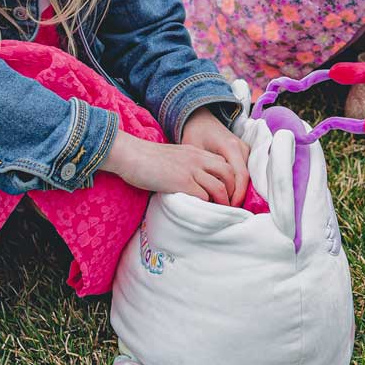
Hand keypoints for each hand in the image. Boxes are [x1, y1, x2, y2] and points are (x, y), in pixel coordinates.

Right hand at [103, 130, 234, 202]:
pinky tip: (204, 212)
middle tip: (230, 205)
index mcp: (197, 152)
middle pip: (229, 173)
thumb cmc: (147, 159)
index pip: (224, 163)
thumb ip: (188, 166)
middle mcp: (198, 159)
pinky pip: (204, 196)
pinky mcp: (182, 182)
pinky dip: (207, 206)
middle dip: (233, 191)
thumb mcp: (175, 157)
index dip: (230, 179)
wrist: (131, 155)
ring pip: (220, 187)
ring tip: (221, 212)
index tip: (228, 192)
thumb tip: (194, 183)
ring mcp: (191, 170)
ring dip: (223, 202)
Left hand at [180, 108, 250, 204]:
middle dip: (238, 195)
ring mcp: (245, 149)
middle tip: (227, 210)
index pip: (240, 175)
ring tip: (227, 204)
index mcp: (230, 146)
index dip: (236, 194)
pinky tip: (229, 193)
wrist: (201, 118)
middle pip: (246, 177)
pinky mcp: (244, 152)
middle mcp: (241, 147)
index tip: (227, 207)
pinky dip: (239, 183)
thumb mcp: (193, 149)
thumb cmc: (195, 133)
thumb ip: (201, 169)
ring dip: (239, 190)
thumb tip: (203, 192)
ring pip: (247, 175)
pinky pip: (245, 170)